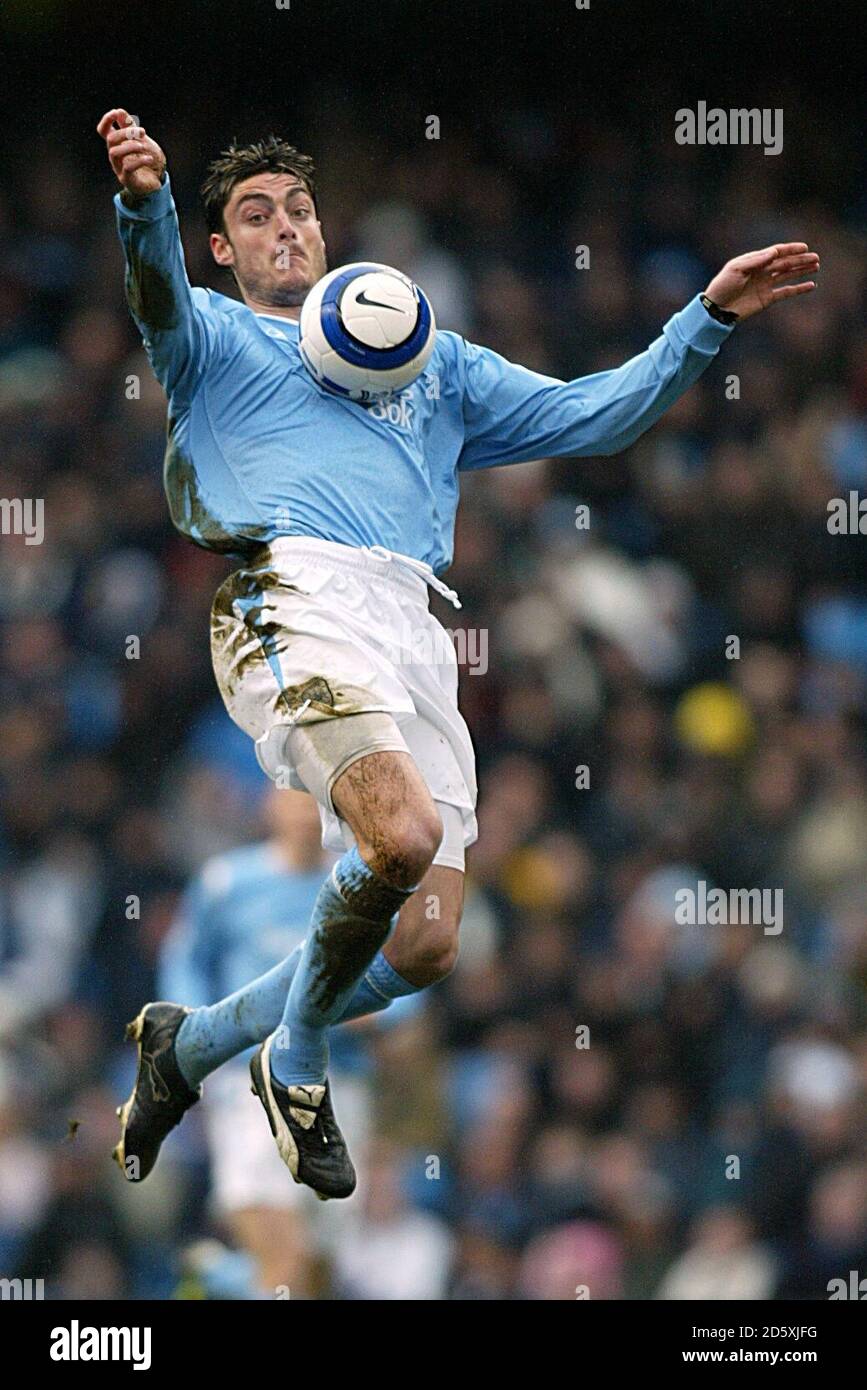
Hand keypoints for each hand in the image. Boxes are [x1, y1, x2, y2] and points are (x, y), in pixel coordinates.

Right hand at [96, 107, 165, 197]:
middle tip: (143, 132)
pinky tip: (149, 158)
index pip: (103, 130)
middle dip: (126, 132)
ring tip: (143, 147)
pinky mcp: (126, 179)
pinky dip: (140, 160)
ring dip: (130, 146)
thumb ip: (130, 127)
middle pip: (110, 139)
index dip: (106, 120)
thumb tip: (119, 111)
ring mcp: (118, 167)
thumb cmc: (146, 159)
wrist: (155, 182)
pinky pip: (128, 168)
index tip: (116, 113)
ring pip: (114, 153)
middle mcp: (114, 155)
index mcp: (116, 144)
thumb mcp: (141, 139)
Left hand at [704, 243, 818, 320]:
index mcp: (755, 261)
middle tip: (816, 257)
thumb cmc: (722, 286)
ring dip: (802, 270)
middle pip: (785, 263)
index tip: (804, 248)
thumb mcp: (736, 270)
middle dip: (801, 260)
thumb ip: (756, 261)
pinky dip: (798, 289)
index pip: (776, 252)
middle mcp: (762, 271)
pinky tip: (811, 285)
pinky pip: (786, 292)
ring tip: (816, 266)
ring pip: (788, 275)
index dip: (791, 249)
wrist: (716, 309)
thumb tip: (774, 252)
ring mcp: (766, 285)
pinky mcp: (767, 299)